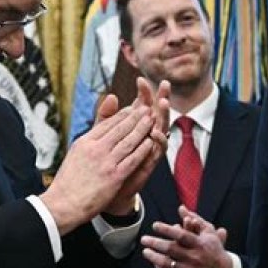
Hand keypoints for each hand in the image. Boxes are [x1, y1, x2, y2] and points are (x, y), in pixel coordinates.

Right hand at [40, 98, 154, 233]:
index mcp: (85, 142)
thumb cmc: (69, 181)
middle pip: (120, 128)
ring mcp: (105, 162)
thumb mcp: (75, 153)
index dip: (123, 114)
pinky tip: (151, 142)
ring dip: (142, 129)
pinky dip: (143, 149)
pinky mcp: (114, 177)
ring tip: (151, 120)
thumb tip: (92, 126)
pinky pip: (132, 159)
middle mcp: (95, 149)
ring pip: (128, 141)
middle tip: (147, 108)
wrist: (63, 204)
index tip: (133, 108)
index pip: (107, 123)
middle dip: (136, 117)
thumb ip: (89, 138)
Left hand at [103, 77, 170, 214]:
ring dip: (164, 116)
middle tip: (165, 84)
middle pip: (156, 112)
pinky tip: (156, 133)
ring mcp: (149, 148)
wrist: (106, 188)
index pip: (142, 105)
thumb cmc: (105, 160)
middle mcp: (145, 135)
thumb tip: (110, 95)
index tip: (141, 79)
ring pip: (161, 129)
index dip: (143, 92)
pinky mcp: (149, 162)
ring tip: (164, 103)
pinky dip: (159, 141)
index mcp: (134, 126)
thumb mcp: (103, 135)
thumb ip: (106, 117)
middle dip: (161, 98)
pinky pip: (158, 150)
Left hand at [141, 206, 232, 267]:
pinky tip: (154, 261)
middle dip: (155, 243)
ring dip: (154, 257)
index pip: (181, 235)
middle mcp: (195, 257)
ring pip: (168, 263)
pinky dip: (160, 267)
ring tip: (145, 251)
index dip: (167, 229)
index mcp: (200, 244)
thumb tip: (181, 207)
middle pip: (172, 249)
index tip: (155, 225)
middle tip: (144, 239)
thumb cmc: (213, 248)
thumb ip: (194, 218)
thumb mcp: (208, 232)